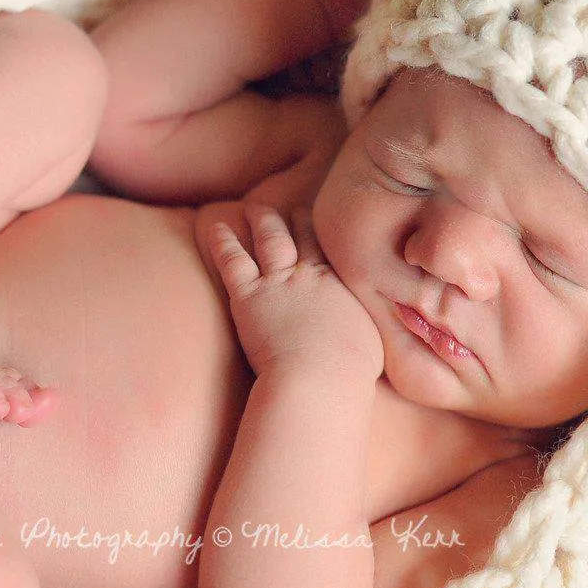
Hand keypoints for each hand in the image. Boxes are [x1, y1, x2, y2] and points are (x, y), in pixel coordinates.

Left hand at [197, 197, 381, 383]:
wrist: (319, 379)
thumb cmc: (348, 371)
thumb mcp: (372, 341)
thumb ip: (365, 323)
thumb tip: (367, 324)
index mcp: (339, 284)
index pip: (330, 249)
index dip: (322, 233)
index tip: (318, 222)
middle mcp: (309, 274)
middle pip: (301, 236)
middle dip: (295, 219)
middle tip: (291, 208)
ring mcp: (278, 282)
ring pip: (268, 239)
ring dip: (261, 220)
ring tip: (254, 208)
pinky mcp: (249, 297)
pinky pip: (233, 261)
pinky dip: (223, 242)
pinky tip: (216, 227)